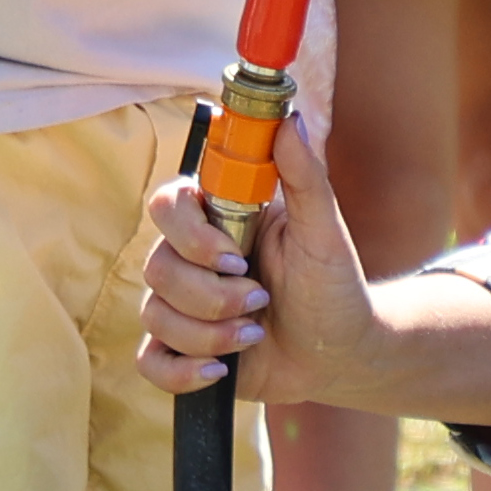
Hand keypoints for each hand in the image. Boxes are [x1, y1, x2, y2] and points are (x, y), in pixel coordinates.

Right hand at [137, 109, 384, 403]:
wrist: (339, 353)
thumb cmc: (333, 285)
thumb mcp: (324, 231)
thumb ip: (305, 175)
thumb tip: (289, 119)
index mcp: (217, 219)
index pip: (167, 204)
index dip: (191, 235)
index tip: (236, 258)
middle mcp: (191, 258)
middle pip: (158, 266)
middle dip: (212, 295)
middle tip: (261, 300)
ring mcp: (181, 304)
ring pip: (156, 314)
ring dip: (212, 334)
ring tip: (256, 333)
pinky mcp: (180, 348)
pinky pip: (151, 362)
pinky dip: (183, 371)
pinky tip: (221, 370)